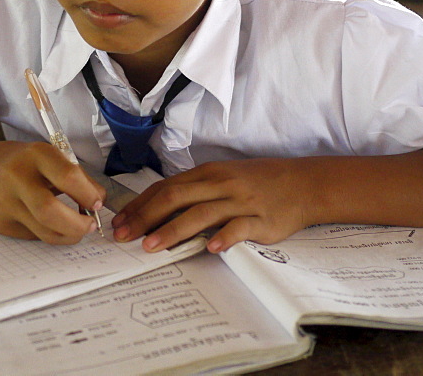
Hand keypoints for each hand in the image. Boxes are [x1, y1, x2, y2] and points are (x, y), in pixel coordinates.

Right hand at [0, 140, 105, 243]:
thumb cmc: (23, 163)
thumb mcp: (49, 157)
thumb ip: (77, 176)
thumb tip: (98, 201)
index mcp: (35, 155)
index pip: (68, 176)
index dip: (88, 194)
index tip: (97, 203)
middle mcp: (16, 177)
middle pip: (51, 211)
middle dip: (78, 225)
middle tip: (90, 225)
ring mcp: (5, 203)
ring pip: (44, 232)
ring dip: (69, 235)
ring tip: (77, 229)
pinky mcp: (0, 223)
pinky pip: (34, 236)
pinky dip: (51, 234)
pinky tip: (54, 225)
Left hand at [111, 159, 309, 253]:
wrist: (302, 183)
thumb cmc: (257, 182)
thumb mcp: (223, 178)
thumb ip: (195, 191)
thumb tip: (158, 207)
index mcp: (208, 173)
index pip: (166, 187)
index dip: (141, 204)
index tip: (120, 222)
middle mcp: (220, 184)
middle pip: (176, 197)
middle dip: (146, 217)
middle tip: (123, 236)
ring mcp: (240, 201)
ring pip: (201, 214)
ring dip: (173, 230)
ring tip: (151, 247)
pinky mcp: (261, 219)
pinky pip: (239, 228)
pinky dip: (224, 237)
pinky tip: (210, 248)